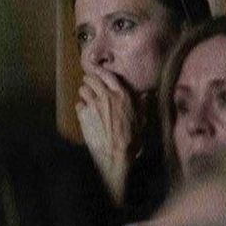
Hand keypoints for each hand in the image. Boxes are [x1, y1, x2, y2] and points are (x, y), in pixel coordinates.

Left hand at [76, 67, 139, 203]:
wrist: (116, 154)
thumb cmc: (131, 140)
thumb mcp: (141, 121)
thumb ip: (142, 105)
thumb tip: (147, 95)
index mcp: (122, 96)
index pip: (108, 75)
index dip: (100, 71)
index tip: (95, 70)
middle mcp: (106, 97)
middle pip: (91, 79)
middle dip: (89, 80)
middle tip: (88, 83)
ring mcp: (93, 105)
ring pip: (82, 90)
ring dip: (84, 93)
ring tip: (86, 98)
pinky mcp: (83, 115)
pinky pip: (78, 105)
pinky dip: (80, 108)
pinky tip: (85, 114)